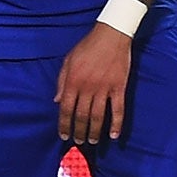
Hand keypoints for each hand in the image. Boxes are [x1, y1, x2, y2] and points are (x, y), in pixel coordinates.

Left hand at [55, 22, 134, 143]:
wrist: (111, 35)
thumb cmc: (87, 46)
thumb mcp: (68, 60)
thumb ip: (61, 81)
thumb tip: (57, 100)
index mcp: (73, 81)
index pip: (66, 108)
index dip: (64, 124)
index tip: (63, 135)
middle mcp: (87, 87)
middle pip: (81, 115)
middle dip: (78, 131)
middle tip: (78, 141)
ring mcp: (104, 88)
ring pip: (98, 116)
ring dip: (94, 131)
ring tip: (92, 141)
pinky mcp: (119, 87)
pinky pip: (118, 109)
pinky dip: (116, 123)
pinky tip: (114, 134)